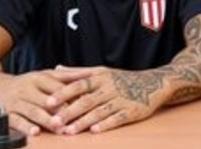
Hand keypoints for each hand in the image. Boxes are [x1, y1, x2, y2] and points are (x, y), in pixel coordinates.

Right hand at [0, 68, 87, 135]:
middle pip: (47, 100)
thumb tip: (91, 73)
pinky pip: (17, 120)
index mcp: (40, 77)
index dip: (72, 95)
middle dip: (61, 110)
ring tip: (59, 127)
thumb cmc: (26, 83)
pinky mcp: (7, 112)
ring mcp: (16, 101)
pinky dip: (26, 127)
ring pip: (33, 111)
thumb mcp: (45, 75)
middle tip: (75, 119)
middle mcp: (28, 88)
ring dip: (47, 120)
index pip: (58, 87)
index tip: (85, 103)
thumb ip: (67, 75)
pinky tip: (35, 132)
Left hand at [46, 66, 161, 133]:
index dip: (63, 93)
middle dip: (69, 112)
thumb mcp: (101, 71)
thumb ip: (78, 72)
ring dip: (83, 122)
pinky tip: (94, 131)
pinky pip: (117, 118)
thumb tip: (56, 69)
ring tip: (68, 131)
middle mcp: (109, 87)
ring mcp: (121, 99)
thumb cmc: (122, 79)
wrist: (152, 83)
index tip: (48, 102)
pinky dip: (105, 124)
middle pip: (86, 99)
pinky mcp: (132, 110)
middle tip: (54, 122)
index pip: (78, 84)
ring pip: (99, 111)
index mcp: (100, 76)